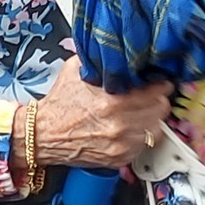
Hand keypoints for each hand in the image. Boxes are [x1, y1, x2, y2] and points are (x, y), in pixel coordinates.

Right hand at [30, 61, 172, 167]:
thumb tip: (118, 46)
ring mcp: (122, 144)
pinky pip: (146, 144)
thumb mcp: (75, 70)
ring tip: (141, 113)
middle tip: (150, 97)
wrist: (43, 134)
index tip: (158, 83)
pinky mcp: (120, 158)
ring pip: (158, 128)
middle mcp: (119, 124)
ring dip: (152, 119)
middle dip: (157, 100)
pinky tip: (131, 128)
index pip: (157, 91)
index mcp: (112, 101)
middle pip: (161, 109)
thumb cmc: (60, 104)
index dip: (159, 84)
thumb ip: (99, 58)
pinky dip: (141, 136)